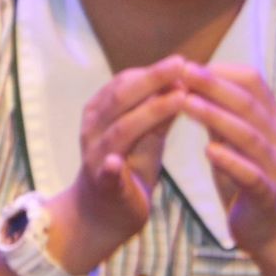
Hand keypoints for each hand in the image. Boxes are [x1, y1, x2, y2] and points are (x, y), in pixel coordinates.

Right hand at [54, 58, 190, 270]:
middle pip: (122, 98)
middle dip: (153, 80)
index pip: (124, 83)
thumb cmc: (127, 167)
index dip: (153, 72)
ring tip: (178, 99)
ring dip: (149, 113)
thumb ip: (158, 112)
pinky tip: (118, 163)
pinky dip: (111, 169)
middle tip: (182, 66)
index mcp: (101, 112)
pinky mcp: (102, 186)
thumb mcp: (145, 136)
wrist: (101, 213)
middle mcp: (94, 129)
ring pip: (120, 130)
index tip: (182, 61)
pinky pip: (105, 175)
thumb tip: (182, 81)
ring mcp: (95, 157)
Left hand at [178, 62, 275, 255]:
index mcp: (271, 119)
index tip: (187, 64)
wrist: (269, 227)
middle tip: (184, 72)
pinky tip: (209, 150)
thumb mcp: (231, 139)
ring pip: (249, 136)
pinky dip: (230, 161)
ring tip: (187, 104)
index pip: (252, 82)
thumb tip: (188, 77)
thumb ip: (217, 112)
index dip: (220, 71)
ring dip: (217, 117)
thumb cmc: (244, 174)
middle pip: (248, 104)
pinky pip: (251, 175)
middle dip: (215, 86)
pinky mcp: (268, 195)